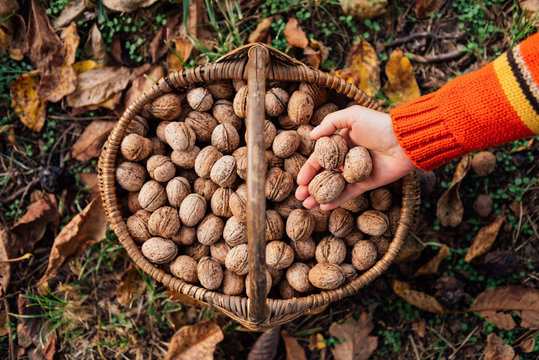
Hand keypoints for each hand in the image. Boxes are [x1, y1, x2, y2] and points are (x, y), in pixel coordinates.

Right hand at [295, 105, 414, 209]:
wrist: (404, 141)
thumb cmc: (379, 125)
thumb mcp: (353, 116)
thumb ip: (330, 123)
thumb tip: (312, 135)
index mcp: (342, 142)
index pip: (320, 158)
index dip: (308, 170)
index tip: (299, 181)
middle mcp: (347, 158)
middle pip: (324, 174)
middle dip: (311, 186)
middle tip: (298, 197)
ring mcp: (356, 172)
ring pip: (334, 186)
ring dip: (320, 195)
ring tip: (307, 205)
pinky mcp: (366, 183)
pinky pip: (348, 194)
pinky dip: (336, 201)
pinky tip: (324, 207)